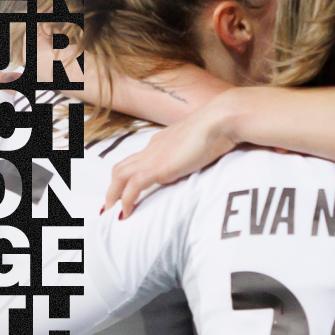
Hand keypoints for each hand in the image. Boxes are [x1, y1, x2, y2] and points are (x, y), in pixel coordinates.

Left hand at [103, 92, 247, 217]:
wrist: (221, 120)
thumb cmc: (219, 128)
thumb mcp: (202, 141)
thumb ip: (194, 149)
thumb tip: (200, 157)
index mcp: (163, 140)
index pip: (138, 158)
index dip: (131, 175)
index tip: (129, 189)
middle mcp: (153, 147)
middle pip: (122, 166)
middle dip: (114, 187)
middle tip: (113, 204)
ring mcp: (153, 156)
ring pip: (119, 175)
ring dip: (113, 194)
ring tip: (113, 211)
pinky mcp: (158, 167)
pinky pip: (133, 186)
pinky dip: (126, 200)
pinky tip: (127, 213)